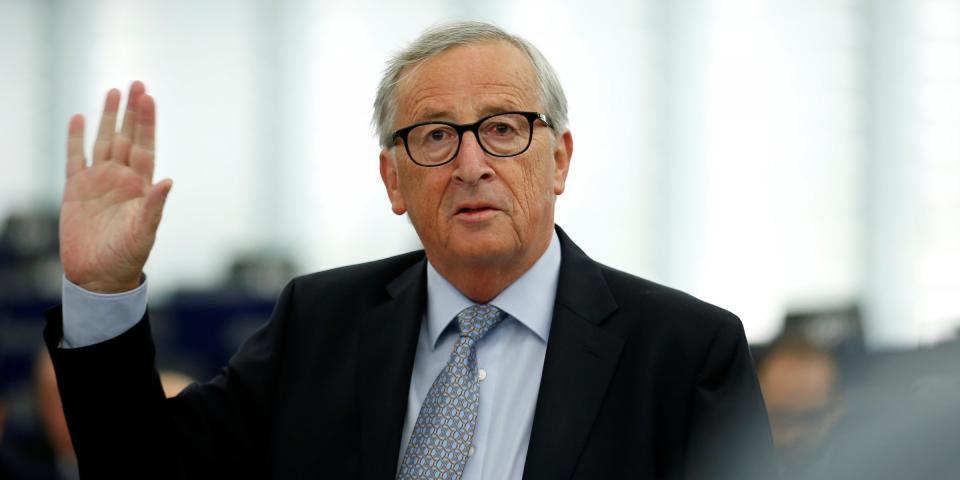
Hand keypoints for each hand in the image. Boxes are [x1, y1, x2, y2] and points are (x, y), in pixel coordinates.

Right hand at [60, 82, 172, 292]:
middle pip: (127, 136)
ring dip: (108, 117)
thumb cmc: (128, 256)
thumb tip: (168, 181)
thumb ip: (155, 206)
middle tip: (137, 83)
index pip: (146, 146)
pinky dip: (75, 138)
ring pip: (103, 141)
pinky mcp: (75, 190)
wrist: (99, 276)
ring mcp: (98, 181)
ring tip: (113, 91)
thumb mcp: (145, 232)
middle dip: (132, 111)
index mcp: (141, 186)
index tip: (149, 97)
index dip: (148, 122)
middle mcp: (121, 178)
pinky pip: (75, 157)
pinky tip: (78, 118)